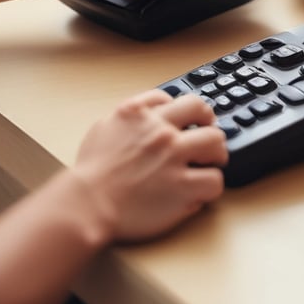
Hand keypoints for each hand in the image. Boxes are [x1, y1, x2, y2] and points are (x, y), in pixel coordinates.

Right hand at [70, 90, 226, 241]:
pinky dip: (210, 186)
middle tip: (208, 137)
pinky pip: (214, 180)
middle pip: (201, 111)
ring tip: (212, 163)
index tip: (185, 119)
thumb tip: (145, 118)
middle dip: (209, 123)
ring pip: (216, 142)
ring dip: (217, 152)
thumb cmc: (90, 175)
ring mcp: (174, 157)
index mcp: (138, 114)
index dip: (182, 109)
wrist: (87, 206)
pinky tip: (201, 191)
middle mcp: (160, 130)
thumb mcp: (103, 128)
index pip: (171, 97)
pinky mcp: (183, 186)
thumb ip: (127, 119)